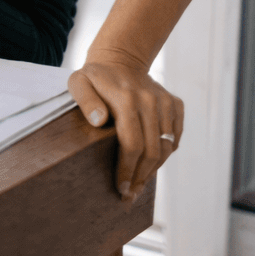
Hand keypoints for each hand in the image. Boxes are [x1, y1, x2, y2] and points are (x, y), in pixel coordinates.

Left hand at [68, 57, 183, 201]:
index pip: (132, 144)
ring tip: (139, 184)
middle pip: (152, 151)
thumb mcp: (79, 83)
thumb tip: (98, 120)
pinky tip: (152, 165)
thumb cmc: (95, 78)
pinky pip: (176, 137)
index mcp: (126, 98)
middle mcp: (150, 100)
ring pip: (167, 147)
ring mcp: (165, 102)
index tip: (121, 189)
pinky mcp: (175, 104)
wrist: (119, 60)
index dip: (127, 170)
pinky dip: (167, 153)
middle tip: (129, 195)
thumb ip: (85, 100)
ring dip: (154, 170)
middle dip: (141, 177)